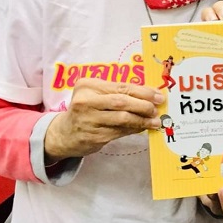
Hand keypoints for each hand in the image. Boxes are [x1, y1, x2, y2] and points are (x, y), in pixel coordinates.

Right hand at [44, 78, 163, 160]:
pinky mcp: (93, 136)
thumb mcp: (96, 95)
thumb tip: (150, 95)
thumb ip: (118, 92)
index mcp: (87, 85)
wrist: (64, 133)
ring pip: (122, 119)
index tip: (158, 95)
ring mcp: (88, 120)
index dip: (143, 91)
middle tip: (157, 109)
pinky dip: (133, 129)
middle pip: (122, 102)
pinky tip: (142, 128)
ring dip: (142, 120)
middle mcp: (85, 101)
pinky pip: (119, 132)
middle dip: (143, 105)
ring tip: (154, 121)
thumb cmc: (86, 110)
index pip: (121, 86)